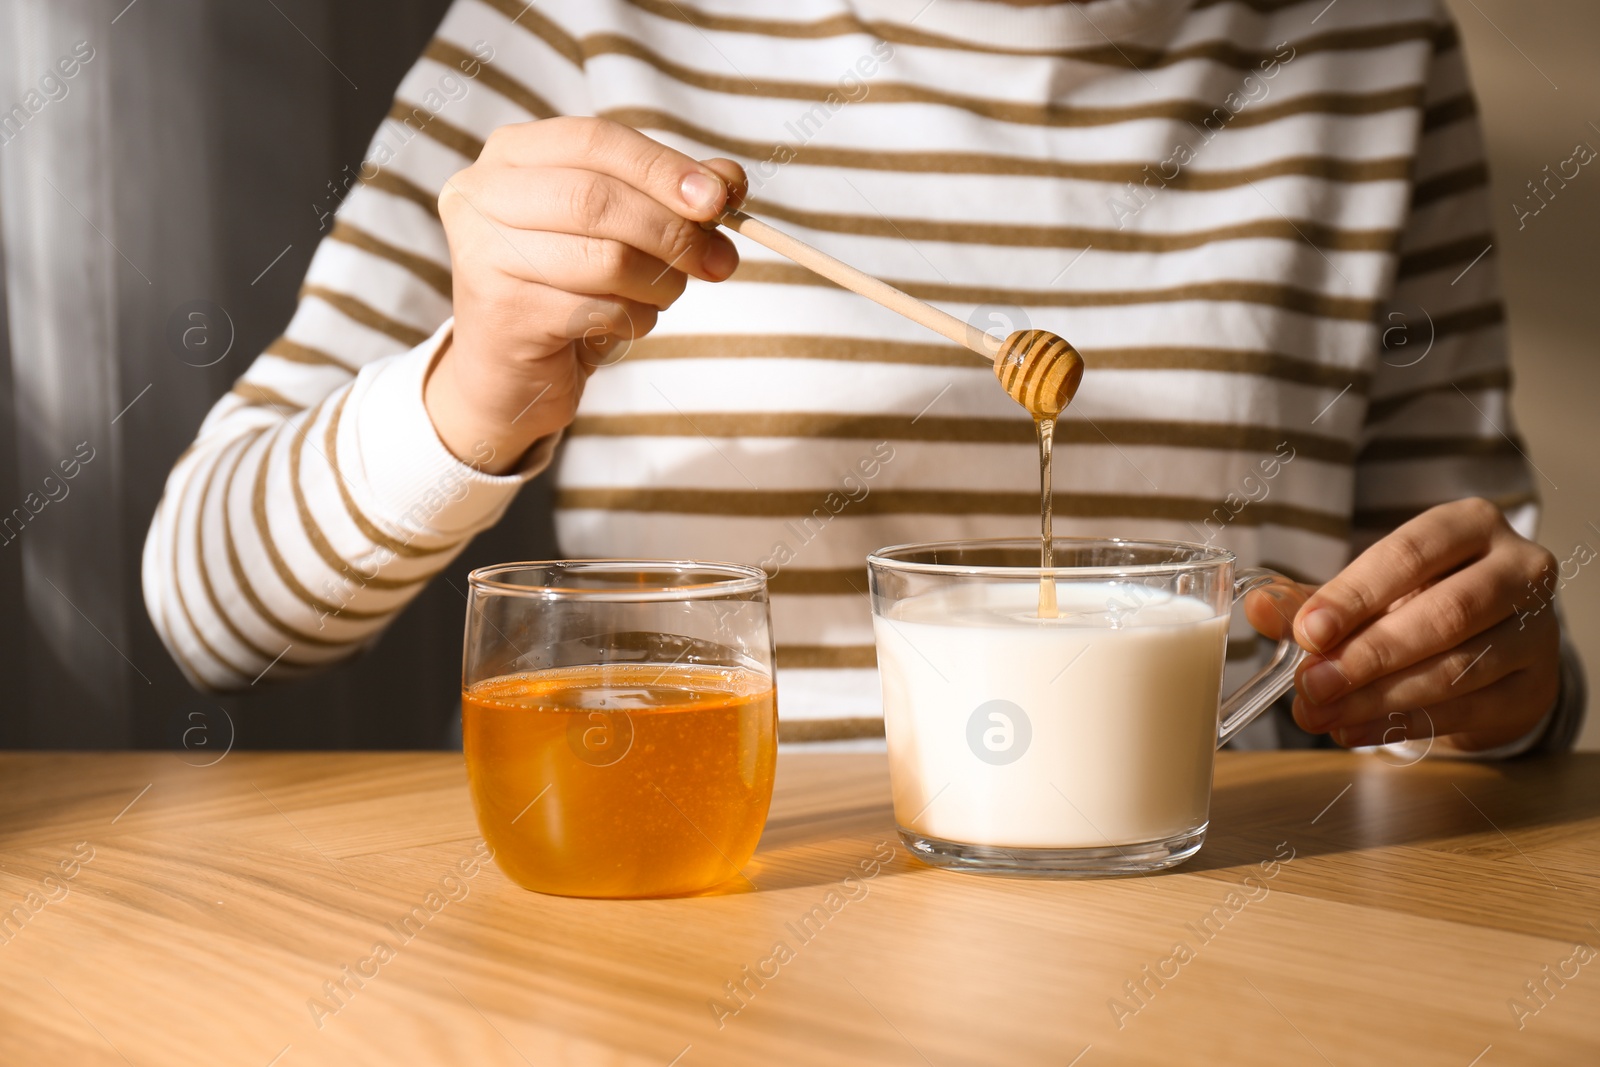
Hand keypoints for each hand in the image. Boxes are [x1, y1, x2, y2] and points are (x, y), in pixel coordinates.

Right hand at [427, 117, 746, 472]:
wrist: (511, 370)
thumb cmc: (568, 286)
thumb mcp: (618, 228)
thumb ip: (671, 194)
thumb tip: (730, 180)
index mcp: (511, 155)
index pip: (596, 140)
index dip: (663, 167)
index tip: (720, 199)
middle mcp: (483, 195)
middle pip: (598, 198)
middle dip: (674, 231)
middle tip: (718, 260)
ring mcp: (484, 255)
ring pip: (606, 258)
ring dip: (660, 283)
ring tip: (663, 294)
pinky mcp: (504, 314)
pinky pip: (600, 311)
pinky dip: (634, 319)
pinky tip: (626, 323)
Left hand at [1244, 498, 1561, 751]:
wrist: (1495, 643)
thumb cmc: (1422, 600)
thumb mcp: (1370, 590)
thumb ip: (1314, 599)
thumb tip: (1257, 605)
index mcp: (1468, 525)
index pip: (1408, 555)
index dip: (1355, 596)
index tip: (1308, 633)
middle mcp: (1517, 569)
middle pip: (1443, 614)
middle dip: (1368, 655)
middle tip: (1311, 684)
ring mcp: (1537, 631)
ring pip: (1458, 668)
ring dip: (1379, 697)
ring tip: (1321, 713)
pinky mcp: (1537, 687)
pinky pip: (1467, 710)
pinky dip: (1402, 724)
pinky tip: (1354, 730)